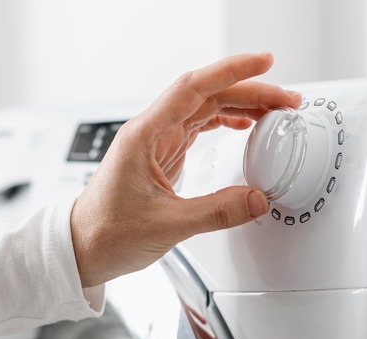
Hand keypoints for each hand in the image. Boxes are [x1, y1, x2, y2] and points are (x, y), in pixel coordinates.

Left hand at [71, 53, 300, 286]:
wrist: (82, 248)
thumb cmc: (105, 232)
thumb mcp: (166, 225)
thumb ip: (216, 213)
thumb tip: (256, 200)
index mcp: (144, 136)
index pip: (193, 88)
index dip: (231, 71)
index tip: (263, 63)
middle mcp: (150, 133)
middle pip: (205, 95)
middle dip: (248, 90)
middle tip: (285, 99)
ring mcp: (155, 143)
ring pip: (203, 109)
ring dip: (239, 105)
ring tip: (272, 110)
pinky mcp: (161, 157)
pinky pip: (197, 128)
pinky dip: (223, 122)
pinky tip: (241, 124)